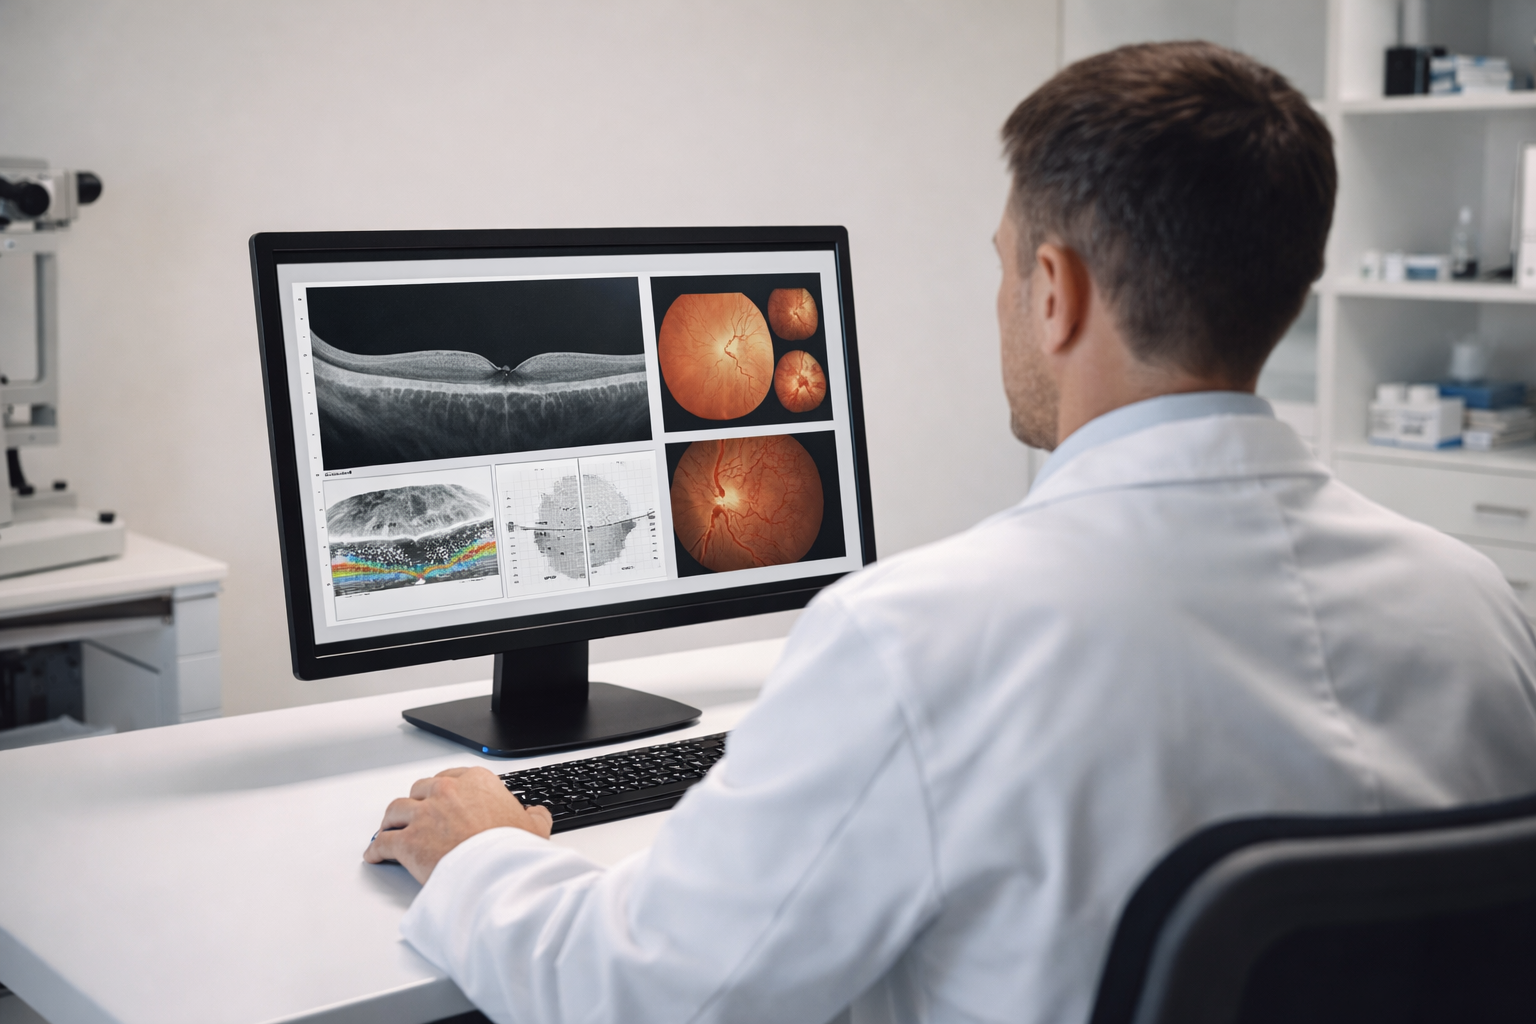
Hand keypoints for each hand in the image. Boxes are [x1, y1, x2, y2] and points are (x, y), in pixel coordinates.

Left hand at [364, 766, 552, 882]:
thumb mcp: (534, 827)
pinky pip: (383, 842)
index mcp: (475, 782)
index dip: (442, 789)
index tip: (440, 797)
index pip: (450, 777)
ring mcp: (423, 815)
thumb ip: (534, 816)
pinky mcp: (408, 841)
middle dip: (416, 802)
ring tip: (389, 828)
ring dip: (391, 820)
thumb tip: (537, 814)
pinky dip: (376, 849)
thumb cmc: (512, 848)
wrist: (496, 869)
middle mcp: (445, 792)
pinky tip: (375, 854)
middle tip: (416, 814)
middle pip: (419, 790)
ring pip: (395, 811)